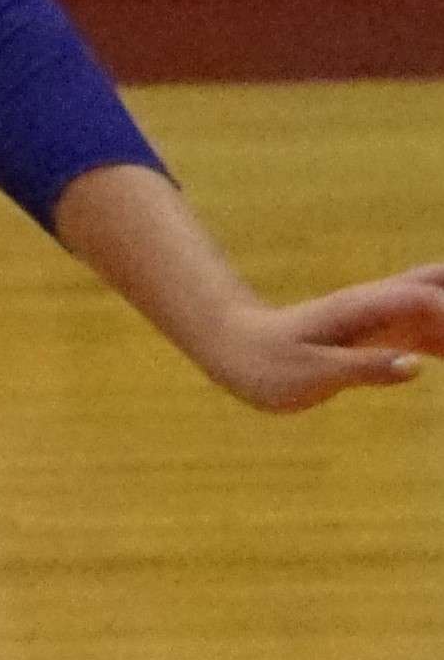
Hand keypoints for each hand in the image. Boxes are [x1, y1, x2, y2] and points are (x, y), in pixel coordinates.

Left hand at [194, 267, 443, 410]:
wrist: (236, 352)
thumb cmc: (267, 364)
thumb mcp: (310, 373)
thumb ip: (362, 368)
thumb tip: (413, 367)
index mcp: (364, 309)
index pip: (428, 302)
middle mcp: (379, 305)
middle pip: (439, 286)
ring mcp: (383, 318)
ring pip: (440, 305)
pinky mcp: (382, 335)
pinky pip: (432, 332)